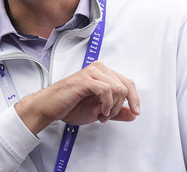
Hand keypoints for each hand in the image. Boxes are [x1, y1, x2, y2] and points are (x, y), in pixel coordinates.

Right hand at [15, 61, 139, 134]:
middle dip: (121, 106)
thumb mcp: (98, 111)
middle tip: (108, 116)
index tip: (136, 112)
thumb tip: (133, 114)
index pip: (127, 82)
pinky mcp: (85, 80)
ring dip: (113, 107)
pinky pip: (106, 90)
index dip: (134, 98)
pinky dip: (106, 104)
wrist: (50, 108)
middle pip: (125, 85)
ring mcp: (92, 72)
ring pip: (118, 88)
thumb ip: (116, 112)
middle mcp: (98, 69)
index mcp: (103, 73)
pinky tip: (99, 111)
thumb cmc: (70, 106)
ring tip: (101, 114)